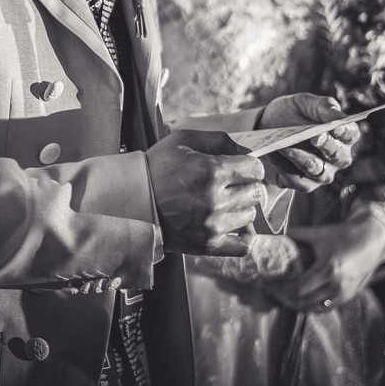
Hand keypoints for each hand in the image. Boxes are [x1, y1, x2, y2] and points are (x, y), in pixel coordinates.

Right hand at [147, 129, 266, 256]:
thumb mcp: (183, 141)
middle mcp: (215, 200)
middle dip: (245, 184)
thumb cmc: (156, 167)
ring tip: (221, 201)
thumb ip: (218, 140)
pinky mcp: (207, 245)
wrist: (129, 201)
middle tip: (228, 183)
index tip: (240, 167)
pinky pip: (243, 245)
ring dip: (240, 207)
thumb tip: (246, 153)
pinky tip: (236, 225)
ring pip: (249, 215)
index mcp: (211, 170)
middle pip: (255, 192)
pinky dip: (245, 236)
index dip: (249, 165)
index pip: (255, 169)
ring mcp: (212, 225)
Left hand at [257, 94, 357, 191]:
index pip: (351, 134)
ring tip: (285, 146)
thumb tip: (339, 117)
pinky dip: (284, 168)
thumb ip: (324, 106)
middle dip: (327, 146)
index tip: (336, 126)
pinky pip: (298, 180)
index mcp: (342, 135)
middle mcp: (337, 158)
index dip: (345, 131)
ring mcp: (322, 173)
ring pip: (317, 170)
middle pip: (338, 156)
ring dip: (301, 158)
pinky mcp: (304, 184)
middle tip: (315, 137)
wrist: (264, 129)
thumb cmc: (291, 114)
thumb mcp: (304, 103)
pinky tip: (273, 155)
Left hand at [268, 208, 384, 311]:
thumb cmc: (344, 234)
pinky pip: (324, 308)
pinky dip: (309, 306)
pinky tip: (299, 299)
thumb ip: (295, 233)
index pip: (297, 289)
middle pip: (302, 301)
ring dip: (294, 304)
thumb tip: (274, 233)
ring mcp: (344, 293)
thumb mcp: (318, 233)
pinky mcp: (349, 296)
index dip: (278, 288)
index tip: (265, 281)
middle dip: (281, 296)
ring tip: (280, 293)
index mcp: (328, 269)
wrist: (373, 239)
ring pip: (312, 308)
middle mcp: (337, 285)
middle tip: (269, 288)